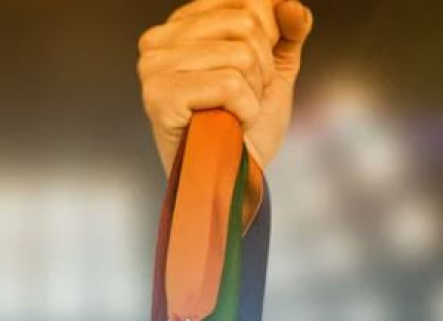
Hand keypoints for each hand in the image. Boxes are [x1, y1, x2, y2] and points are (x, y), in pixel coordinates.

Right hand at [138, 0, 312, 174]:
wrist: (232, 180)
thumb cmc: (244, 128)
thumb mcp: (273, 70)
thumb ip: (285, 31)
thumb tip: (289, 5)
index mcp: (180, 26)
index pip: (245, 0)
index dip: (268, 37)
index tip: (253, 73)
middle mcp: (158, 41)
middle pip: (246, 23)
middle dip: (262, 67)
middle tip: (243, 99)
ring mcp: (154, 68)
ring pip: (242, 54)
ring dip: (253, 92)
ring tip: (233, 113)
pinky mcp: (161, 96)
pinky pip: (230, 84)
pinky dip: (243, 110)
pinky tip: (227, 125)